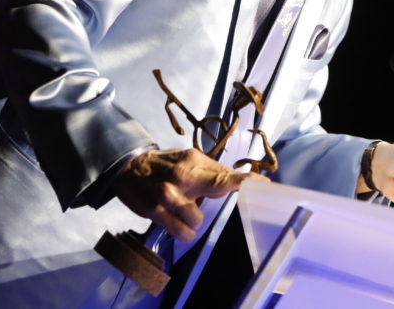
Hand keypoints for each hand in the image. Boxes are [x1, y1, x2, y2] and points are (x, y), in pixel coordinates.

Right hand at [113, 148, 265, 241]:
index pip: (224, 173)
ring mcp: (168, 194)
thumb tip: (239, 179)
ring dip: (195, 221)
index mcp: (194, 161)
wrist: (128, 166)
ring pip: (197, 219)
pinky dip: (185, 233)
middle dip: (220, 199)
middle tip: (207, 200)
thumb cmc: (166, 165)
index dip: (245, 181)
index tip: (264, 186)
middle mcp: (183, 176)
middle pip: (216, 190)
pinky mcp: (154, 210)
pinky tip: (183, 229)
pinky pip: (179, 231)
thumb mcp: (189, 160)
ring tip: (186, 213)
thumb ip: (212, 171)